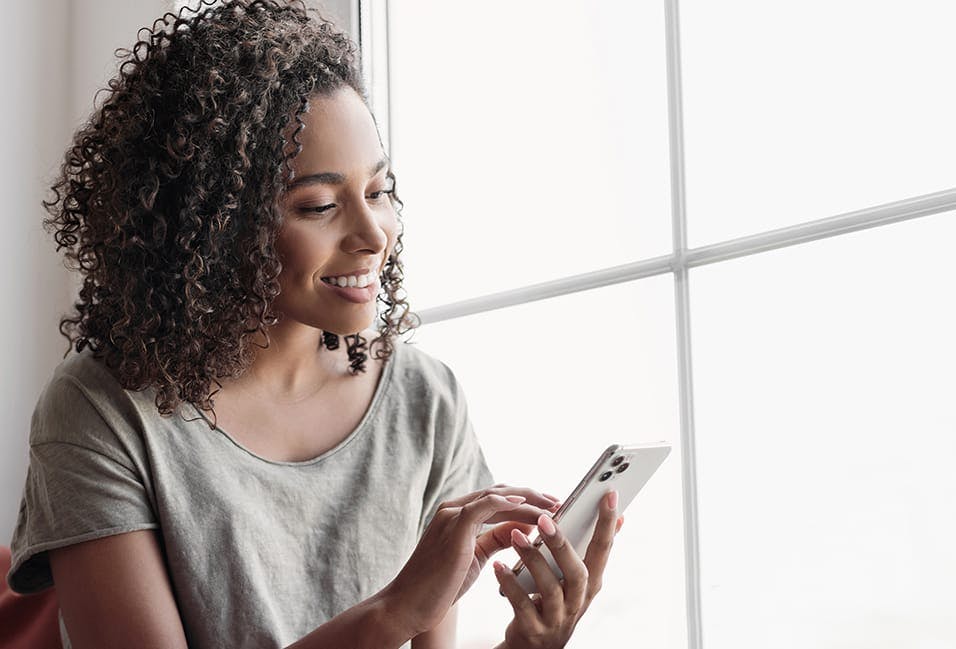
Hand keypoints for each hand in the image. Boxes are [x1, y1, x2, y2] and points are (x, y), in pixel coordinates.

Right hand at [382, 485, 558, 637]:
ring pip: (497, 495)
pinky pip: (486, 505)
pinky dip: (509, 503)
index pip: (496, 498)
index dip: (525, 499)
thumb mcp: (475, 557)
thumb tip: (523, 528)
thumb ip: (496, 539)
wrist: (409, 605)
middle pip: (499, 491)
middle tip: (558, 502)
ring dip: (528, 499)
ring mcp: (452, 515)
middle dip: (532, 495)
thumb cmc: (440, 586)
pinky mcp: (454, 526)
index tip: (549, 507)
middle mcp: (453, 508)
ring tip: (552, 507)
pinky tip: (528, 507)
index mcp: (456, 515)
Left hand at [492, 491, 624, 648]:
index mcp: (591, 583)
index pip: (603, 549)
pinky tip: (498, 567)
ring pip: (549, 589)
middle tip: (544, 519)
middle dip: (562, 545)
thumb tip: (619, 517)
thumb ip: (591, 549)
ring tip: (515, 536)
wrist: (533, 645)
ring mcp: (557, 618)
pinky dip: (509, 585)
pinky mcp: (533, 629)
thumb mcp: (577, 578)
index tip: (608, 494)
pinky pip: (521, 605)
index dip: (607, 523)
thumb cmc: (555, 601)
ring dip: (532, 560)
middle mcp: (578, 601)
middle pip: (578, 572)